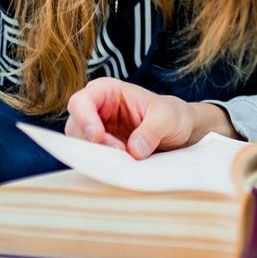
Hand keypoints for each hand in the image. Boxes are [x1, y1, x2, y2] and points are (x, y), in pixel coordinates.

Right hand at [65, 79, 232, 157]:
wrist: (181, 131)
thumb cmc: (173, 116)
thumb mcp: (168, 118)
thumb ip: (152, 130)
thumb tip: (134, 150)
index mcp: (107, 91)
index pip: (81, 102)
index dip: (84, 120)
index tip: (98, 137)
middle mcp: (96, 110)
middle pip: (76, 128)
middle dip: (93, 144)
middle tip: (121, 154)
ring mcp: (96, 131)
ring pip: (80, 147)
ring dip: (98, 157)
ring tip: (127, 159)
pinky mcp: (101, 150)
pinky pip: (92, 159)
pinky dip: (103, 165)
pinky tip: (123, 166)